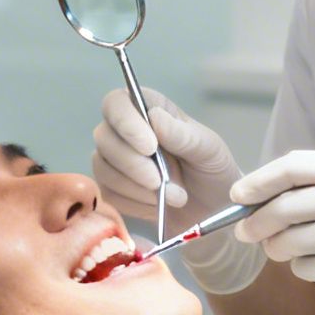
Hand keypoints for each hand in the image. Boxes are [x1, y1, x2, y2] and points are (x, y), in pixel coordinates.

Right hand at [91, 88, 262, 293]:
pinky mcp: (112, 188)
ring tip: (174, 197)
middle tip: (161, 182)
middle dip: (134, 164)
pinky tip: (158, 204)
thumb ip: (183, 135)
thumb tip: (155, 117)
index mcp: (149, 110)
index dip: (126, 122)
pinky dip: (135, 202)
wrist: (211, 211)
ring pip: (103, 168)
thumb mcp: (208, 151)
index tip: (150, 146)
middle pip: (104, 138)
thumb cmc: (211, 171)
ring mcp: (114, 161)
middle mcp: (125, 132)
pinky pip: (109, 194)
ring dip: (138, 188)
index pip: (117, 103)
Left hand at [229, 151, 314, 314]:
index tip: (238, 195)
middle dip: (255, 222)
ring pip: (289, 242)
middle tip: (245, 231)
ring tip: (283, 248)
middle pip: (282, 208)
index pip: (292, 167)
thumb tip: (264, 197)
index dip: (258, 181)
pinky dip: (302, 268)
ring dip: (277, 249)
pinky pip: (307, 268)